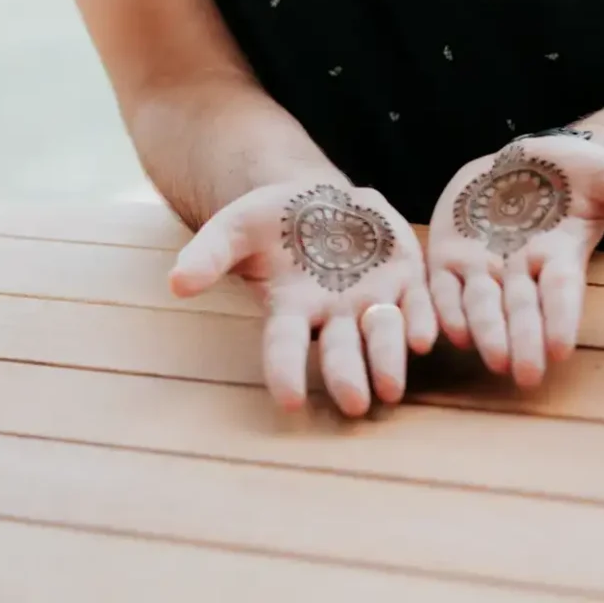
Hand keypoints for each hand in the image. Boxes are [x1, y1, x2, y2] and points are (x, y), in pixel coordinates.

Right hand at [168, 179, 436, 416]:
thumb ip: (209, 254)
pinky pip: (418, 303)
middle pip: (340, 352)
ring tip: (391, 386)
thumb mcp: (235, 227)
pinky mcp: (406, 275)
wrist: (320, 199)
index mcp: (290, 309)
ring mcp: (372, 297)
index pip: (284, 347)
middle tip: (354, 404)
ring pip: (383, 334)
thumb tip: (175, 283)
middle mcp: (334, 314)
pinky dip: (423, 320)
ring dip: (388, 359)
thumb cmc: (272, 221)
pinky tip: (428, 337)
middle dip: (346, 377)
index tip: (288, 399)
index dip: (286, 372)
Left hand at [427, 135, 603, 387]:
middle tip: (525, 374)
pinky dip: (442, 308)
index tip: (563, 349)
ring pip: (481, 302)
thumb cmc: (577, 174)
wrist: (527, 163)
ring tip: (488, 358)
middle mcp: (521, 269)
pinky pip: (441, 285)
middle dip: (523, 340)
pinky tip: (442, 332)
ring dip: (484, 330)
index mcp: (560, 254)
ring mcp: (483, 262)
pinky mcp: (449, 251)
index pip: (562, 290)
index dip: (562, 317)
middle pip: (522, 309)